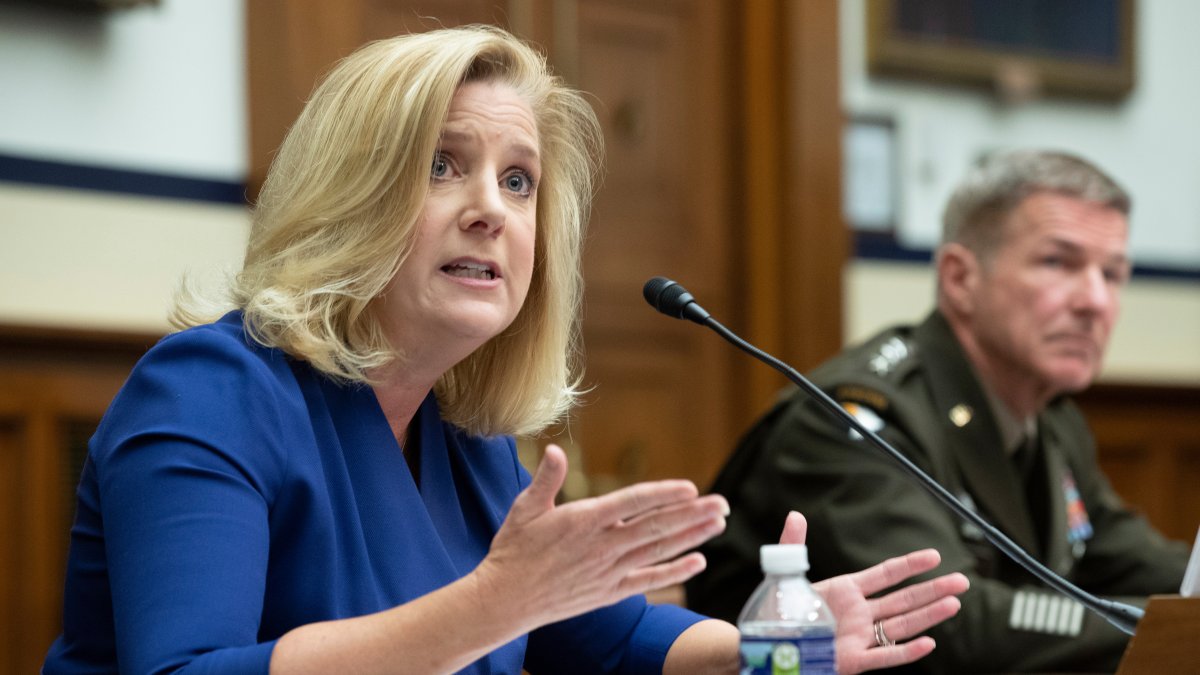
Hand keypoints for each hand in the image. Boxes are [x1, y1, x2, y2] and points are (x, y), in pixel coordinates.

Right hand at [473, 445, 728, 631]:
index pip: (633, 502)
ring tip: (718, 525)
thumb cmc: (514, 550)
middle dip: (692, 515)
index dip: (664, 494)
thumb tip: (555, 450)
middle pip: (656, 527)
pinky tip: (697, 561)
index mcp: (585, 520)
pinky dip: (674, 572)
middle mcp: (602, 545)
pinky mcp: (609, 592)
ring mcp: (608, 570)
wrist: (505, 599)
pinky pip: (648, 580)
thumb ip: (547, 478)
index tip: (690, 488)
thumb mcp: (526, 508)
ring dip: (691, 537)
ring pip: (658, 551)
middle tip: (722, 504)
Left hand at [778, 512, 968, 674]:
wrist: (768, 642)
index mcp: (846, 590)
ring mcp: (859, 637)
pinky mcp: (853, 660)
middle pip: (903, 599)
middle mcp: (859, 613)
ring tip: (954, 604)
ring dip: (928, 616)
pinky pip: (884, 656)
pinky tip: (928, 643)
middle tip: (962, 581)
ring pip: (901, 624)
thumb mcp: (784, 575)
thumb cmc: (777, 612)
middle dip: (933, 590)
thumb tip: (796, 515)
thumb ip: (792, 545)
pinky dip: (906, 651)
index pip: (885, 574)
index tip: (935, 556)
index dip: (910, 565)